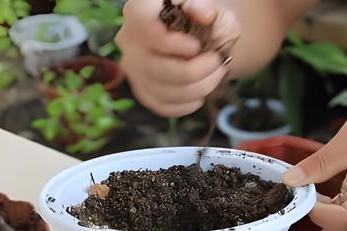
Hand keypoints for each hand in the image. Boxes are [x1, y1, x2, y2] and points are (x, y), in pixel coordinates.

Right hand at [116, 0, 239, 116]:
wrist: (206, 40)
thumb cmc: (207, 21)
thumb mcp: (213, 8)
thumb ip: (207, 7)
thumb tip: (199, 12)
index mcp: (140, 11)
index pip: (143, 29)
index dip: (171, 44)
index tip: (197, 47)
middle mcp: (129, 40)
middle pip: (153, 66)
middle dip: (193, 72)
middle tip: (217, 64)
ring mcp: (133, 68)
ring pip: (159, 90)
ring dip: (196, 89)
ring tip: (215, 76)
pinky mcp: (142, 90)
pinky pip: (160, 106)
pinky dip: (185, 105)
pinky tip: (200, 95)